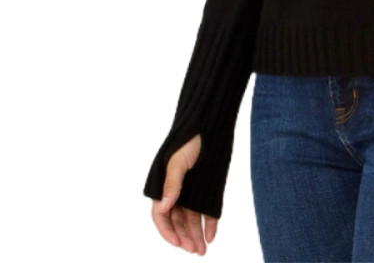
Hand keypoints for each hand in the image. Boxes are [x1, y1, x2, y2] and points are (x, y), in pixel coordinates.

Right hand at [150, 134, 218, 253]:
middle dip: (184, 237)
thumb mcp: (178, 160)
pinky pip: (208, 210)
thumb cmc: (190, 138)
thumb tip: (164, 206)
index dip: (168, 231)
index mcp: (164, 186)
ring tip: (202, 250)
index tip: (177, 243)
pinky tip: (212, 235)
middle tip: (194, 251)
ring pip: (192, 219)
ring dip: (196, 234)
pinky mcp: (208, 189)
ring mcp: (193, 191)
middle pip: (178, 221)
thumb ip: (171, 183)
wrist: (211, 123)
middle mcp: (177, 191)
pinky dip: (210, 223)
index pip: (161, 216)